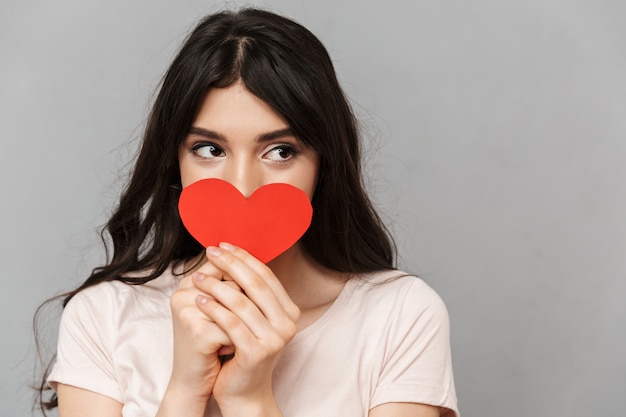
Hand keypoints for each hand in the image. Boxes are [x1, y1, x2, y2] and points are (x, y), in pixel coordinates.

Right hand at [167, 259, 234, 398]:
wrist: (192, 383)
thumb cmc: (210, 345)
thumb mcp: (219, 312)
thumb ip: (232, 287)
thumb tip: (259, 268)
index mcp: (188, 283)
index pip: (225, 267)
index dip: (244, 284)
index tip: (246, 309)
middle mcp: (183, 293)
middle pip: (233, 285)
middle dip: (245, 309)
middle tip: (240, 328)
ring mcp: (187, 311)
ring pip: (236, 305)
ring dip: (243, 325)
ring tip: (236, 339)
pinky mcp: (196, 332)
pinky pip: (233, 328)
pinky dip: (237, 341)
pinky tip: (229, 351)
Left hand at [192, 242, 299, 413]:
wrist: (244, 392)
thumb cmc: (244, 352)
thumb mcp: (254, 320)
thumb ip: (252, 294)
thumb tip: (235, 256)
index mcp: (289, 312)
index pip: (266, 276)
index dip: (244, 258)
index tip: (223, 245)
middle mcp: (287, 324)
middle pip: (256, 284)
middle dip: (231, 264)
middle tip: (211, 251)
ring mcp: (274, 339)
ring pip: (242, 302)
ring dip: (217, 286)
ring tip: (197, 278)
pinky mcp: (256, 352)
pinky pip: (230, 323)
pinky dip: (213, 308)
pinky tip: (199, 300)